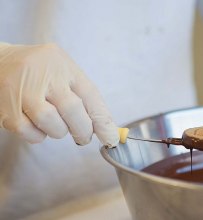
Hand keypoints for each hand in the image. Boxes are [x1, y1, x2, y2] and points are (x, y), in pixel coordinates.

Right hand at [0, 43, 118, 145]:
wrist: (0, 62)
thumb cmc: (39, 72)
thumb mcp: (64, 74)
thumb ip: (83, 97)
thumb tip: (105, 129)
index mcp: (63, 65)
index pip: (90, 94)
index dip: (103, 120)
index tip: (112, 138)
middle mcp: (44, 74)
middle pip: (72, 109)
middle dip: (82, 130)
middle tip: (83, 137)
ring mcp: (23, 89)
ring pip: (52, 123)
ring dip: (58, 131)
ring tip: (55, 124)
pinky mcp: (6, 107)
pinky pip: (29, 132)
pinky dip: (37, 135)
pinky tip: (36, 125)